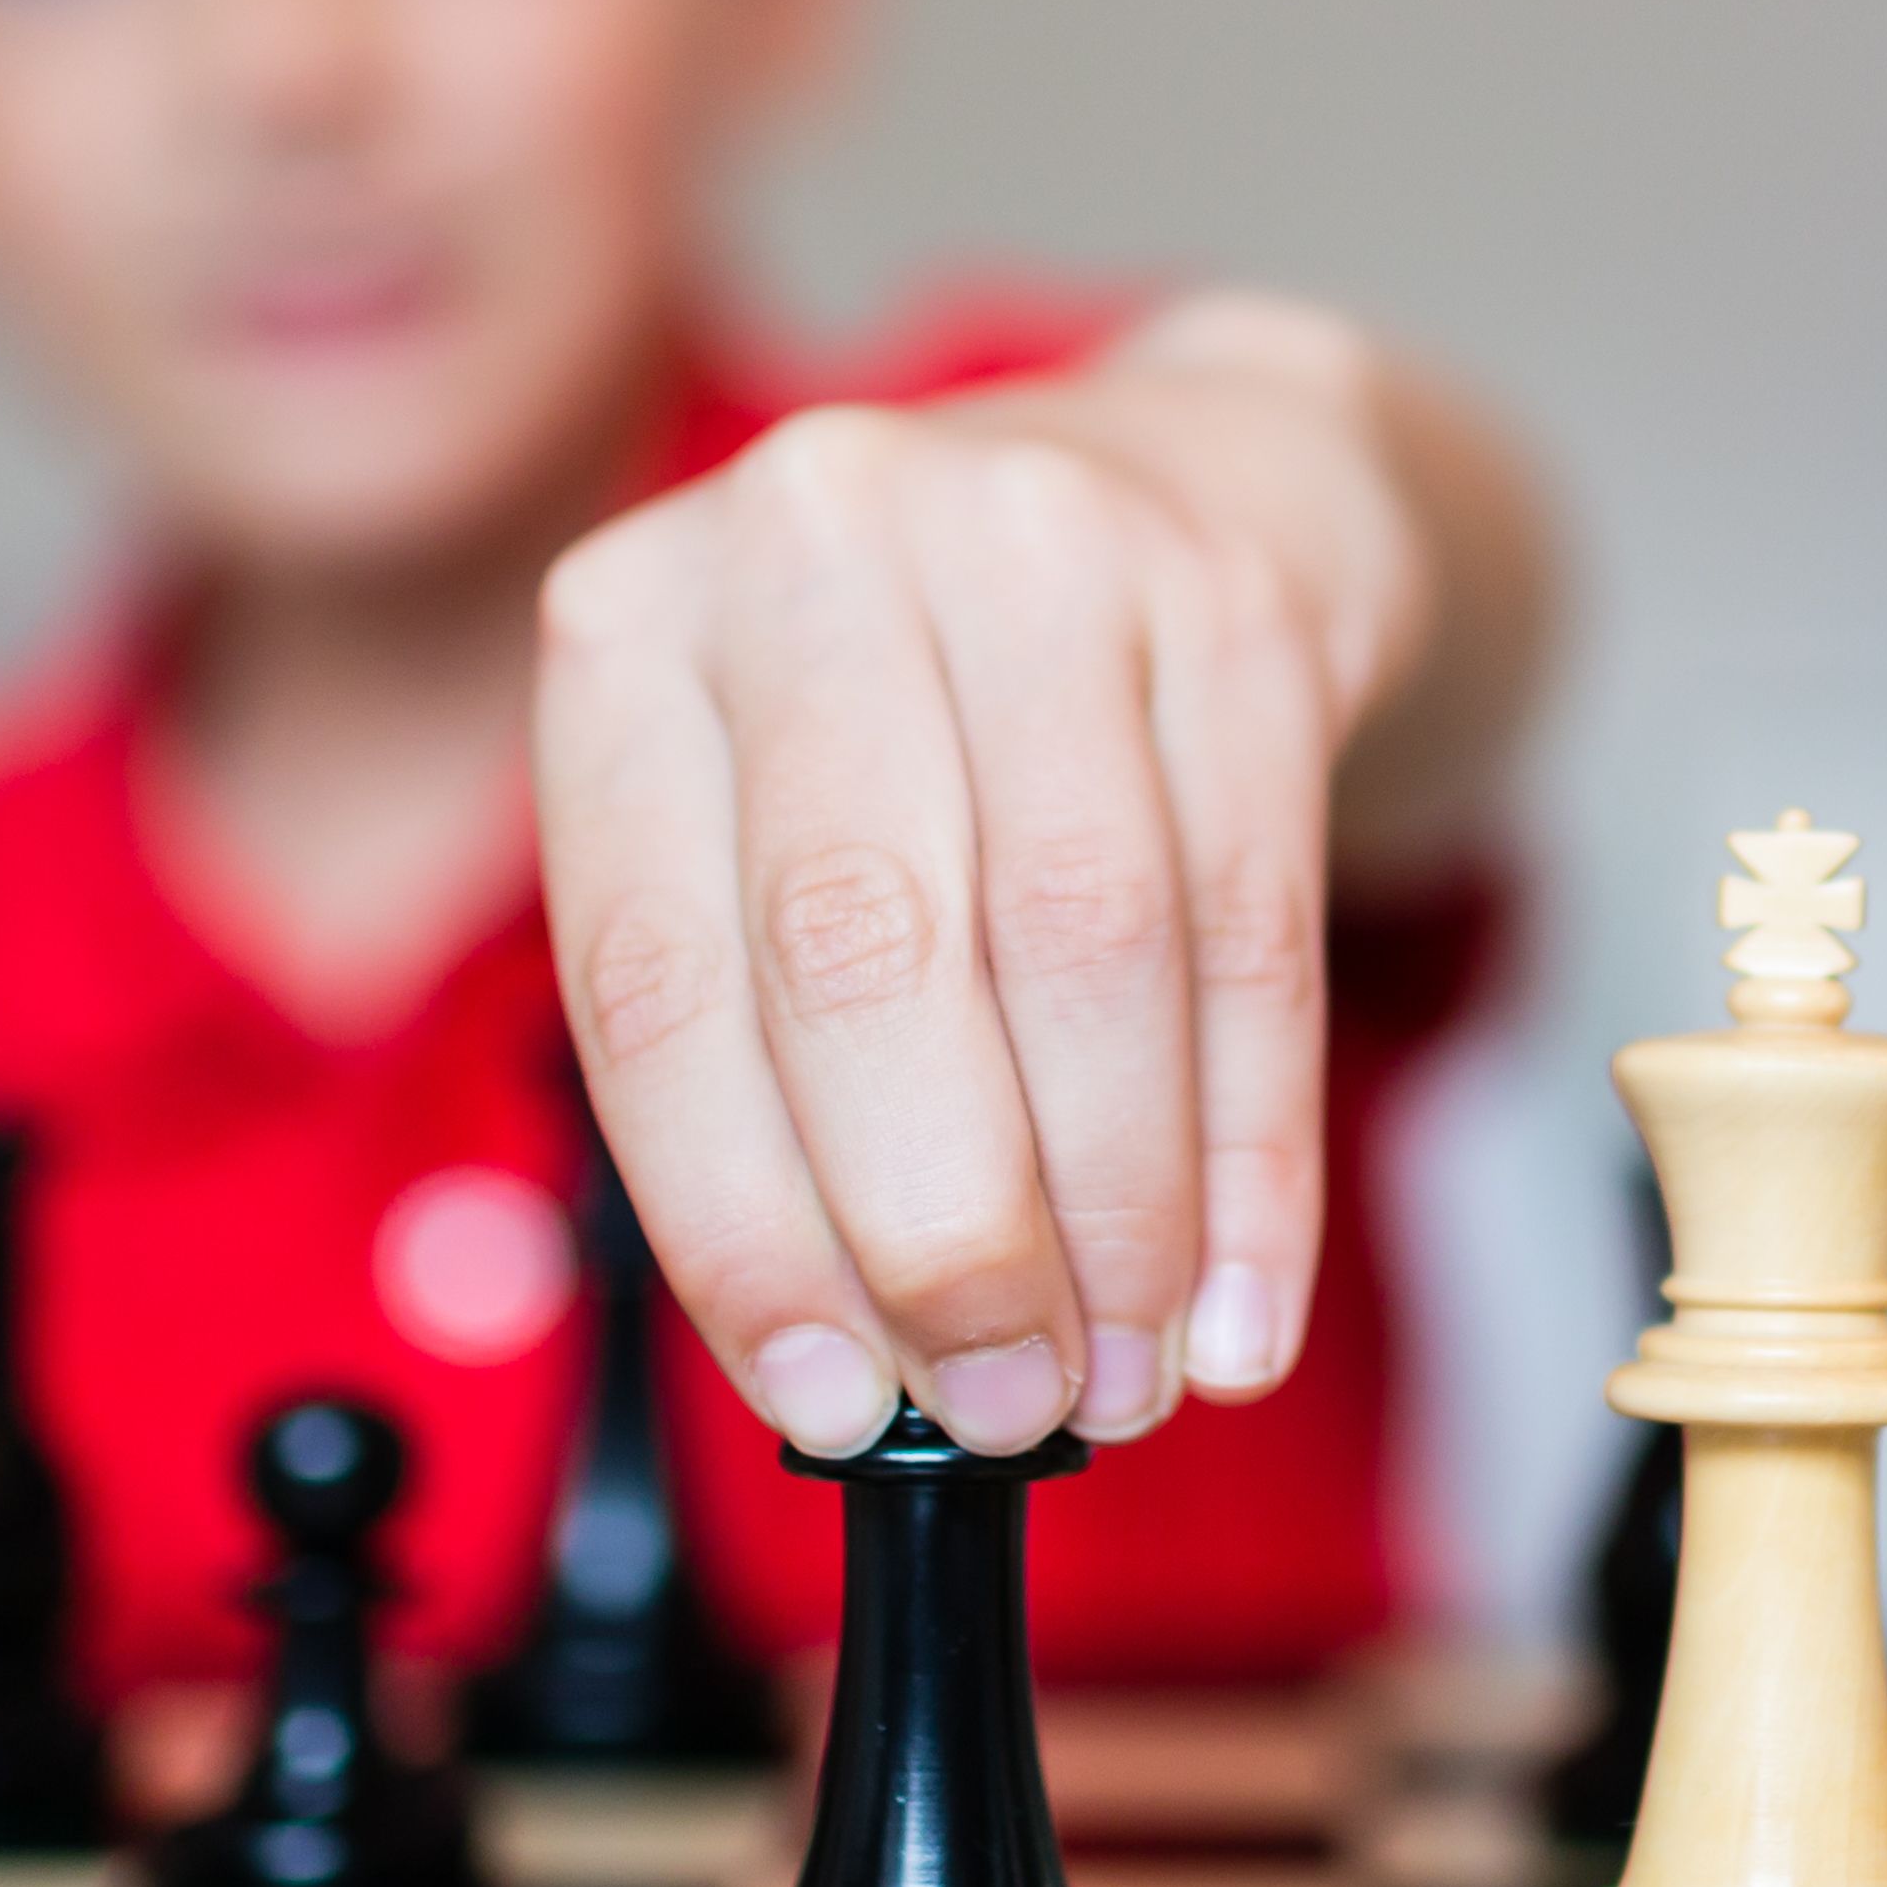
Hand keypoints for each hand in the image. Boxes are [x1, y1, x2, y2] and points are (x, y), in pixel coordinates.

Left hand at [534, 297, 1436, 1458]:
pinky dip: (1252, 1152)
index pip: (656, 977)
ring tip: (1130, 1373)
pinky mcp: (1229, 597)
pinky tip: (1244, 1299)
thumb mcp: (771, 816)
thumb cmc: (931, 711)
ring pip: (1080, 941)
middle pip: (866, 946)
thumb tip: (850, 1367)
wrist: (1187, 482)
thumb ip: (765, 1050)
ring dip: (1115, 1214)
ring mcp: (1035, 541)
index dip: (740, 1225)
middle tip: (1004, 1400)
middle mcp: (815, 544)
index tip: (825, 1404)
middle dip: (942, 1230)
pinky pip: (1252, 924)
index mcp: (634, 628)